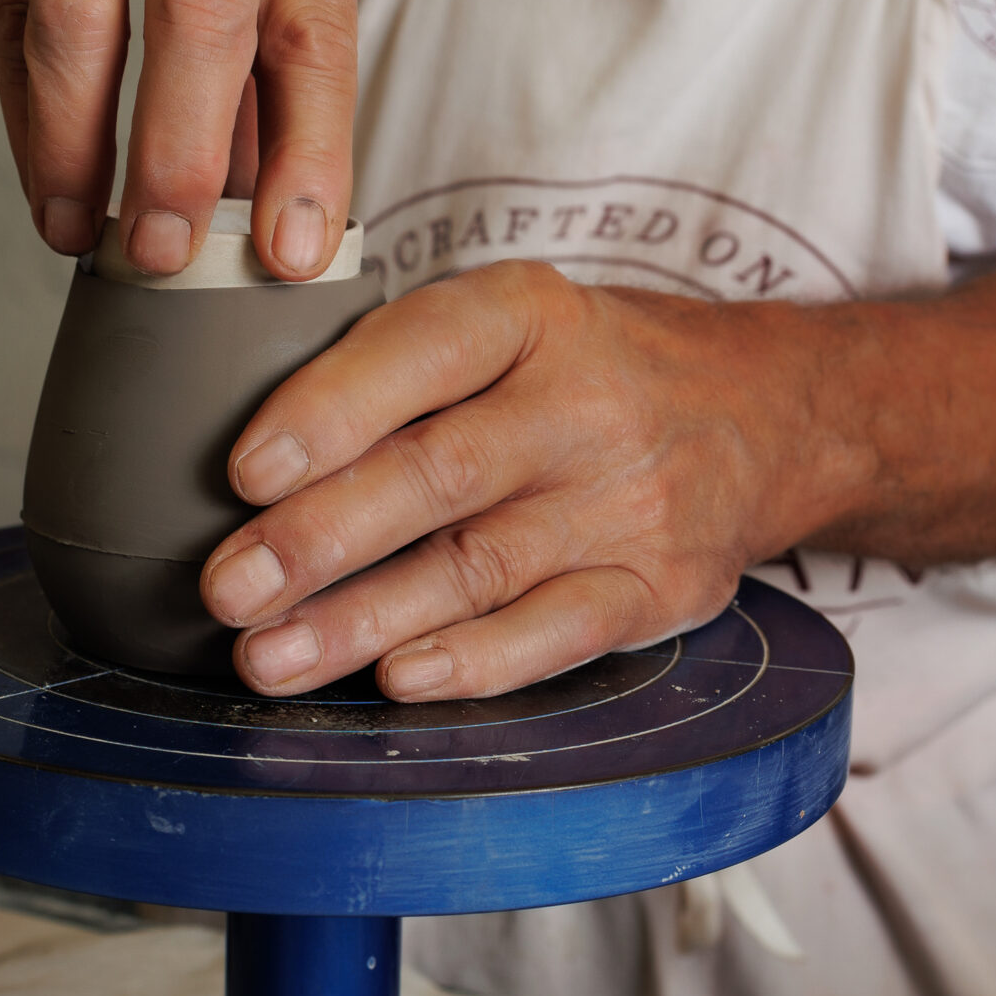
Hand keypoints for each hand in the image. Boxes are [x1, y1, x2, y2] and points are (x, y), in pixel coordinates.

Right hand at [0, 0, 357, 278]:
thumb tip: (275, 217)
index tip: (290, 256)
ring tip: (88, 232)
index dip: (309, 156)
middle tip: (166, 257)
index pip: (317, 35)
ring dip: (82, 149)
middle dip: (182, 159)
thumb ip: (266, 57)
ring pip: (83, 26)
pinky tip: (48, 178)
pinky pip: (14, 15)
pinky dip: (30, 115)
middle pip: (202, 22)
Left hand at [191, 157, 995, 702]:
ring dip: (363, 622)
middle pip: (441, 475)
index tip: (244, 469)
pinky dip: (474, 662)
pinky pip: (556, 634)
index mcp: (530, 314)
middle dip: (321, 540)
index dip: (329, 410)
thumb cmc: (584, 367)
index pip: (422, 351)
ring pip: (480, 569)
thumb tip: (248, 453)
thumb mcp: (509, 318)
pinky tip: (398, 680)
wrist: (768, 412)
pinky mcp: (658, 589)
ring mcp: (629, 503)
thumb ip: (398, 363)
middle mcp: (585, 404)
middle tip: (227, 588)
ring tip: (269, 658)